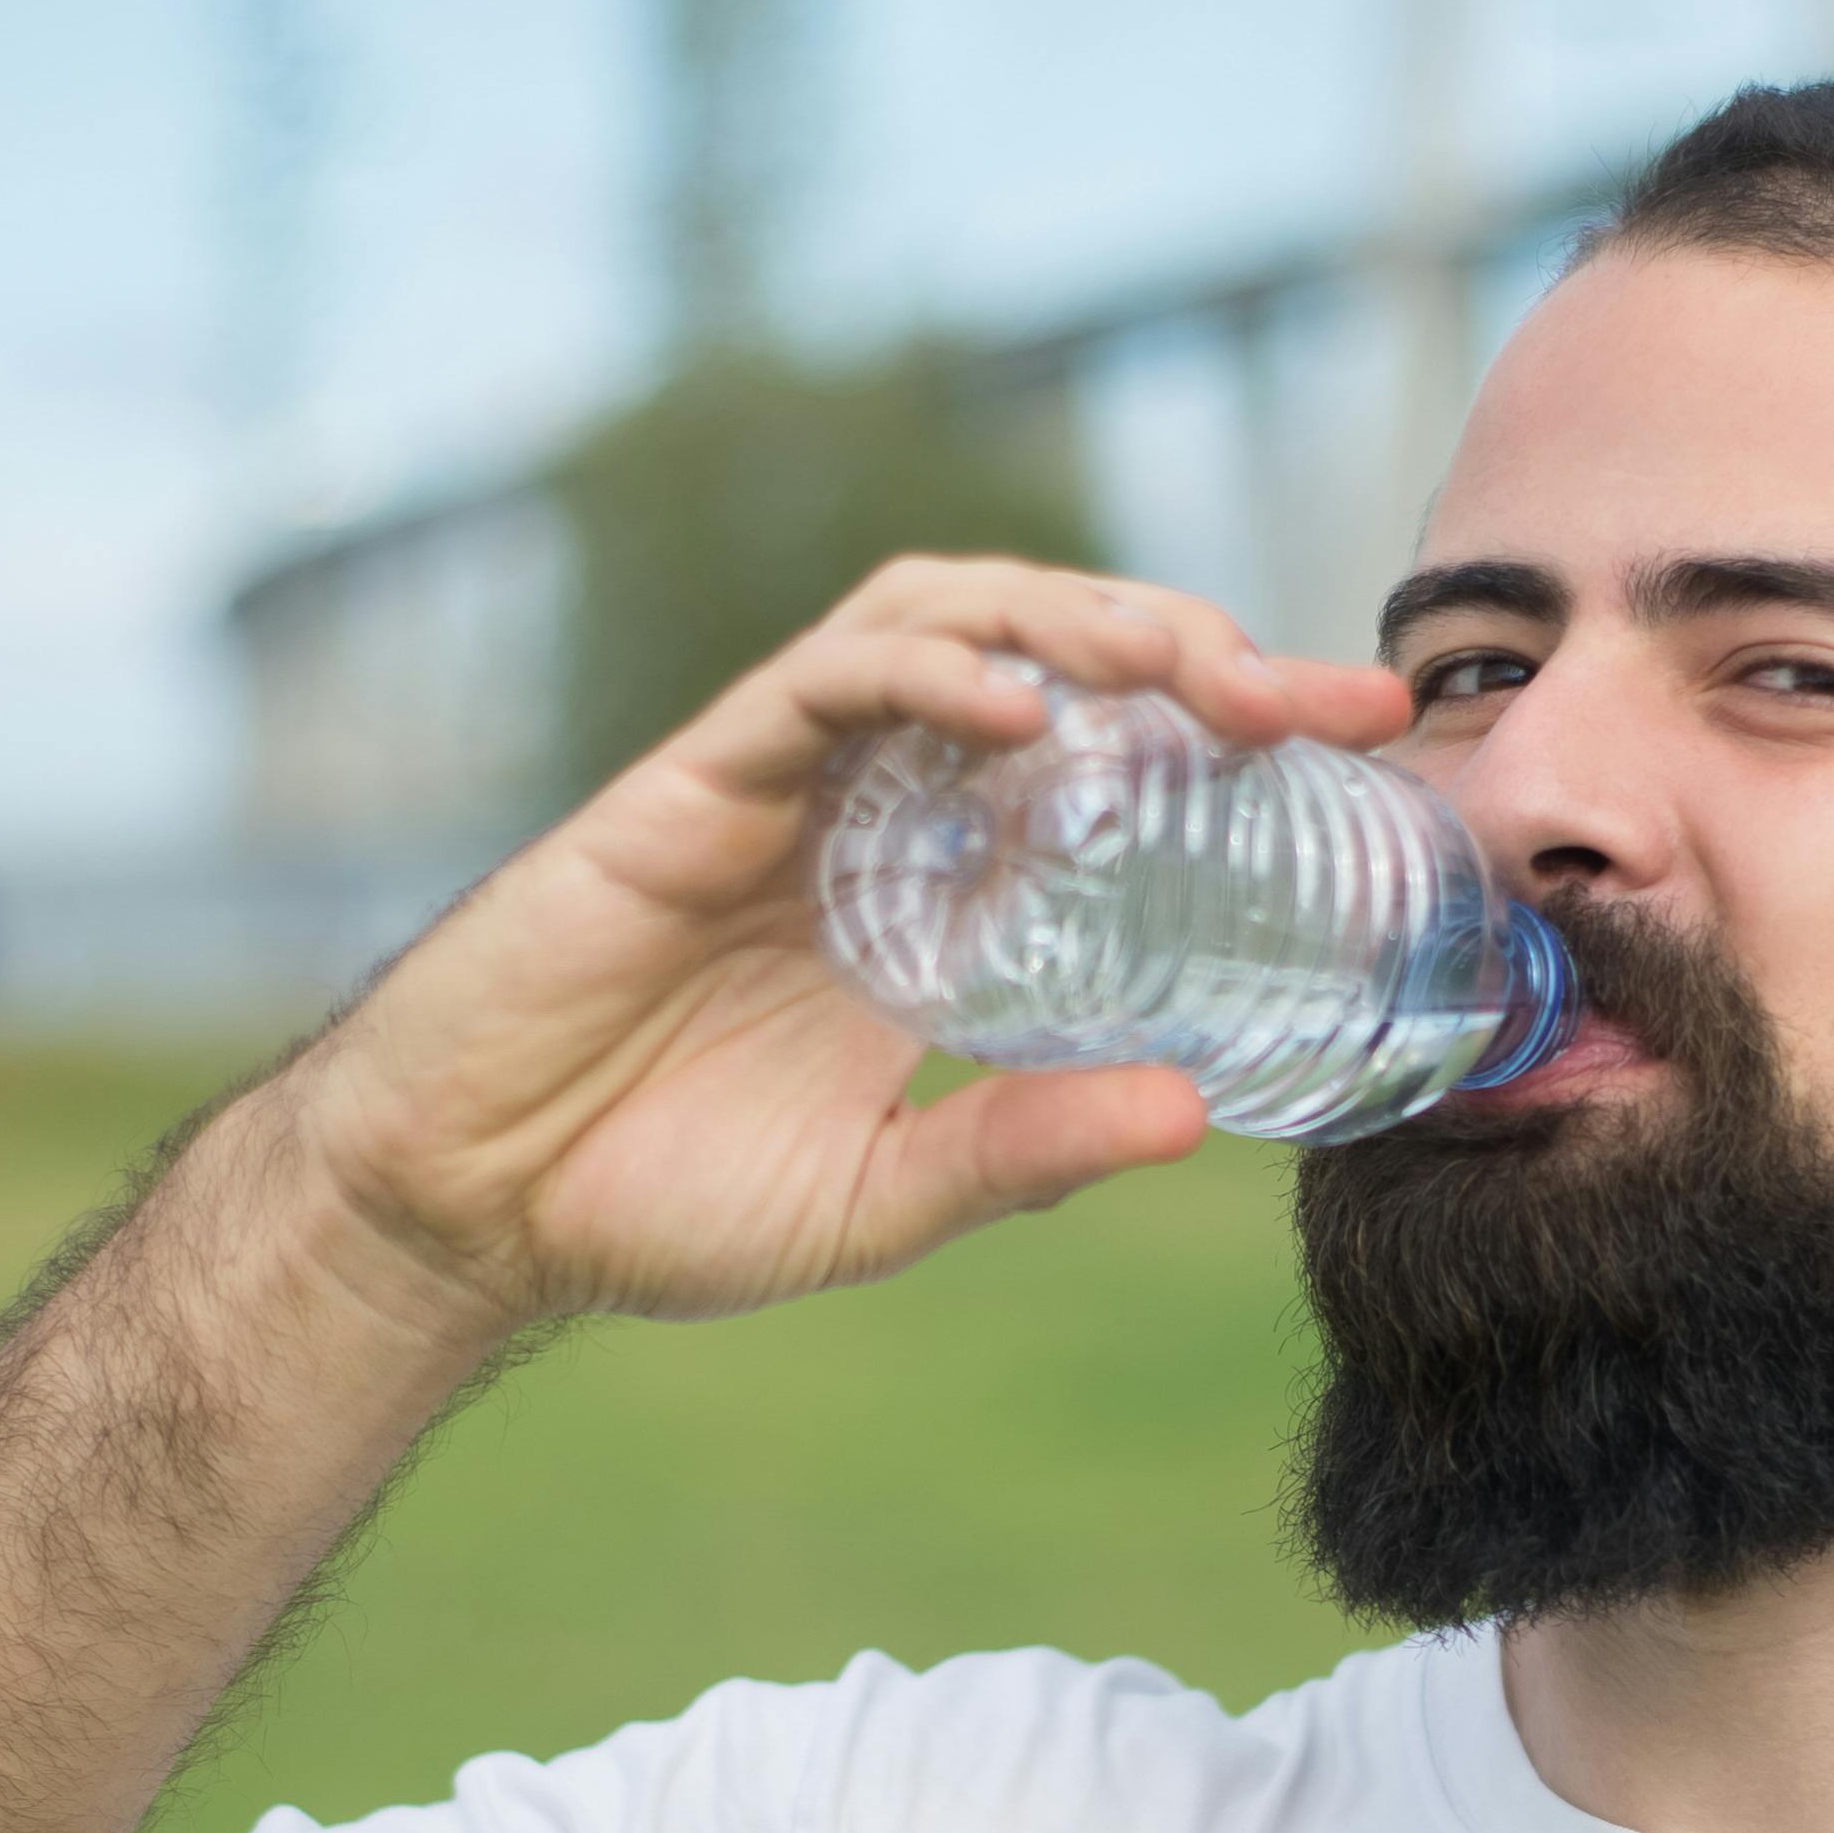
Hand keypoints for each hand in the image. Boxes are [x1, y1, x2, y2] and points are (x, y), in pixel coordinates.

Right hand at [281, 557, 1410, 1328]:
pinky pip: (823, 681)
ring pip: (948, 622)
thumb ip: (1018, 1152)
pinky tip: (1017, 711)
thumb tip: (1192, 1116)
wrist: (465, 1210)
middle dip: (1189, 649)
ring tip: (1188, 668)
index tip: (1368, 737)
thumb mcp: (878, 1198)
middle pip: (1052, 659)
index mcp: (936, 893)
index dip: (1232, 729)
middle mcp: (872, 810)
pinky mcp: (692, 783)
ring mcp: (782, 782)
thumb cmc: (650, 1200)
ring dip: (1078, 622)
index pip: (1109, 762)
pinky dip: (929, 673)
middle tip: (1317, 696)